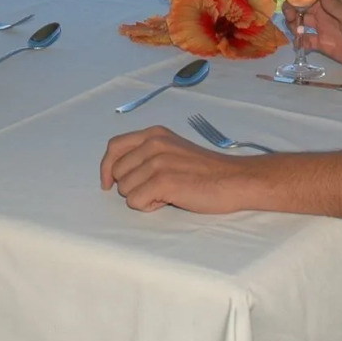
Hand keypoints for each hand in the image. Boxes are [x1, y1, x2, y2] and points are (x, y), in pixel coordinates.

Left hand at [100, 126, 258, 212]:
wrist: (234, 180)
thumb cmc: (205, 170)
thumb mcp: (173, 150)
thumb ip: (148, 153)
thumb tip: (118, 171)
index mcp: (154, 134)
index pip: (114, 147)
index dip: (107, 167)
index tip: (108, 183)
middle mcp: (153, 143)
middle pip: (117, 172)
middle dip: (131, 186)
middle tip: (156, 189)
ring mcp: (158, 162)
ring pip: (125, 190)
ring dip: (142, 197)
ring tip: (165, 194)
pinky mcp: (164, 181)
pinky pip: (136, 202)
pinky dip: (149, 206)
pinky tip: (167, 201)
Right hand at [294, 0, 341, 72]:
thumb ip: (335, 3)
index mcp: (335, 1)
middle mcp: (327, 13)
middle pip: (302, 6)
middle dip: (290, 7)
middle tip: (288, 15)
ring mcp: (325, 28)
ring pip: (301, 22)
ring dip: (292, 23)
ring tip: (293, 29)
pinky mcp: (325, 44)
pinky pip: (306, 41)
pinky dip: (299, 41)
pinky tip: (297, 44)